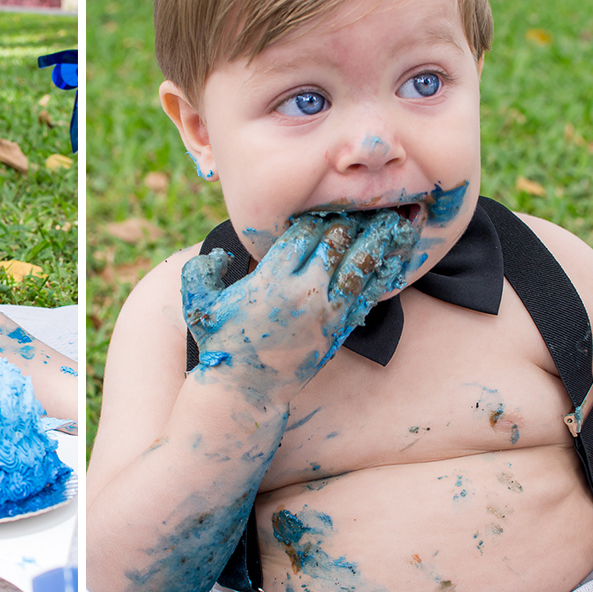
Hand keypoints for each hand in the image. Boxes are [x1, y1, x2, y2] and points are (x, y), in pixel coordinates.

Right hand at [181, 211, 418, 400]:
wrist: (247, 389)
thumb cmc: (221, 343)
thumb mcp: (198, 303)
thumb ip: (201, 270)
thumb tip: (220, 255)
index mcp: (271, 279)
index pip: (303, 233)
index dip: (316, 215)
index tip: (325, 205)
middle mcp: (303, 292)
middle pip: (337, 242)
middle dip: (350, 221)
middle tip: (366, 202)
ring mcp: (326, 311)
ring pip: (361, 265)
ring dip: (378, 240)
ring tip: (395, 220)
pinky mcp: (339, 329)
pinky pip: (369, 295)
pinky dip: (383, 274)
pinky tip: (394, 258)